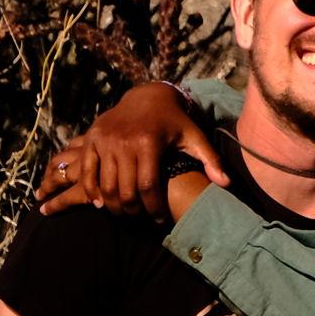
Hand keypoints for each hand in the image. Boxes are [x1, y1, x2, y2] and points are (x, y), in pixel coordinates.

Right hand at [37, 80, 228, 219]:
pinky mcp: (92, 139)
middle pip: (125, 190)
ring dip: (113, 206)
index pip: (148, 187)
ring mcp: (105, 141)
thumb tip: (227, 183)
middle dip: (133, 211)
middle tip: (140, 219)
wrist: (147, 96)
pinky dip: (91, 191)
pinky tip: (100, 204)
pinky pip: (87, 172)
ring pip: (105, 185)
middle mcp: (124, 142)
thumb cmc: (174, 120)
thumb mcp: (193, 136)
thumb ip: (210, 159)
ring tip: (124, 213)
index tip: (160, 219)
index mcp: (149, 143)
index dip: (154, 208)